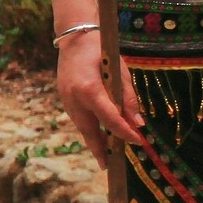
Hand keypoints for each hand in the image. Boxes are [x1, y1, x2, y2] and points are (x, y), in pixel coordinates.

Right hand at [55, 30, 144, 168]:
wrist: (74, 36)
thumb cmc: (101, 50)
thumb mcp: (120, 71)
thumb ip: (128, 98)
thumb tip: (138, 124)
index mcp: (89, 89)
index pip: (110, 119)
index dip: (125, 133)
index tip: (139, 142)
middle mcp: (74, 97)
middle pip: (89, 130)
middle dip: (99, 149)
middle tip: (108, 166)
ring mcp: (66, 97)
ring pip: (81, 125)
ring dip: (93, 139)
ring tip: (104, 154)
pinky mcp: (63, 96)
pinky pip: (77, 117)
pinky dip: (88, 127)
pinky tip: (96, 134)